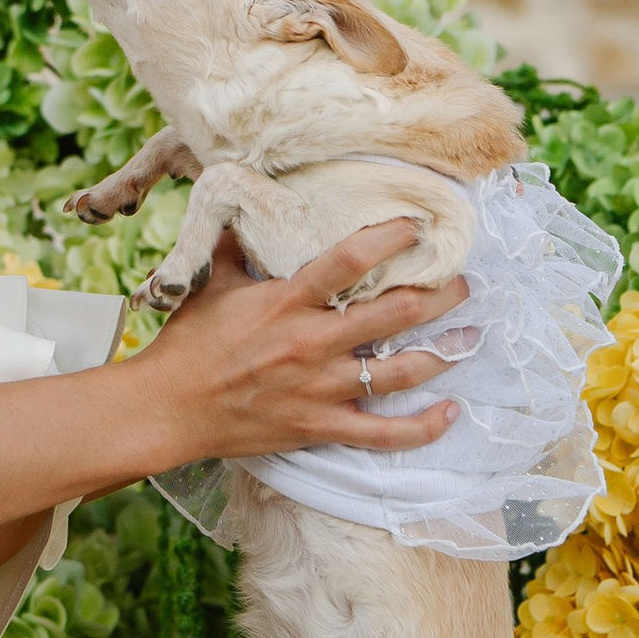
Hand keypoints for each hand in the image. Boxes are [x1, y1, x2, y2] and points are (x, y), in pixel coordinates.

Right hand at [129, 222, 468, 469]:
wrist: (169, 407)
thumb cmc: (189, 343)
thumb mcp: (210, 283)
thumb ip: (235, 245)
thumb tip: (244, 203)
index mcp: (286, 301)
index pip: (350, 259)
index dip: (391, 238)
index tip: (418, 227)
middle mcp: (311, 342)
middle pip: (394, 312)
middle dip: (439, 294)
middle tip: (462, 283)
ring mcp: (319, 388)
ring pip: (400, 370)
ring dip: (443, 351)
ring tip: (469, 335)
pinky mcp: (320, 426)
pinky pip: (384, 434)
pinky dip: (423, 427)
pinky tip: (451, 413)